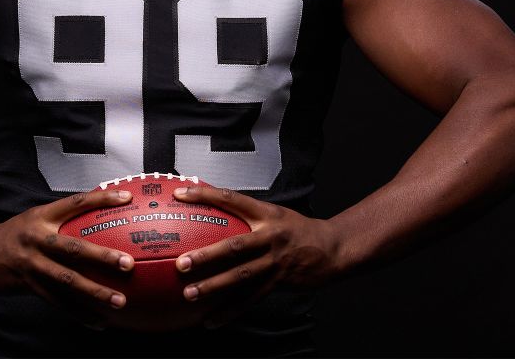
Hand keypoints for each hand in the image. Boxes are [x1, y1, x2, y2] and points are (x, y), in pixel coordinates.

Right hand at [0, 189, 135, 322]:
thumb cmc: (14, 235)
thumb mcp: (34, 218)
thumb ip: (61, 218)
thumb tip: (97, 216)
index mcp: (42, 216)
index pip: (76, 203)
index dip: (101, 199)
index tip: (126, 198)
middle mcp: (37, 237)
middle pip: (74, 247)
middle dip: (102, 256)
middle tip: (128, 263)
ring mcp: (32, 263)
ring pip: (67, 280)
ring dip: (96, 292)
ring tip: (119, 301)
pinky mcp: (27, 284)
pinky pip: (58, 301)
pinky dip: (79, 313)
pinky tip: (98, 321)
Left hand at [172, 185, 342, 326]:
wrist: (333, 247)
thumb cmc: (298, 230)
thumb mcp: (275, 214)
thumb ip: (249, 214)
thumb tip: (214, 211)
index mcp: (266, 213)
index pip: (231, 198)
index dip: (205, 195)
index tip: (181, 194)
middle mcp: (270, 235)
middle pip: (234, 246)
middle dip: (206, 255)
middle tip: (182, 263)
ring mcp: (275, 260)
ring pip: (241, 276)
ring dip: (214, 286)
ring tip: (190, 293)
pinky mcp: (279, 281)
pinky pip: (251, 299)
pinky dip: (230, 310)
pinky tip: (212, 320)